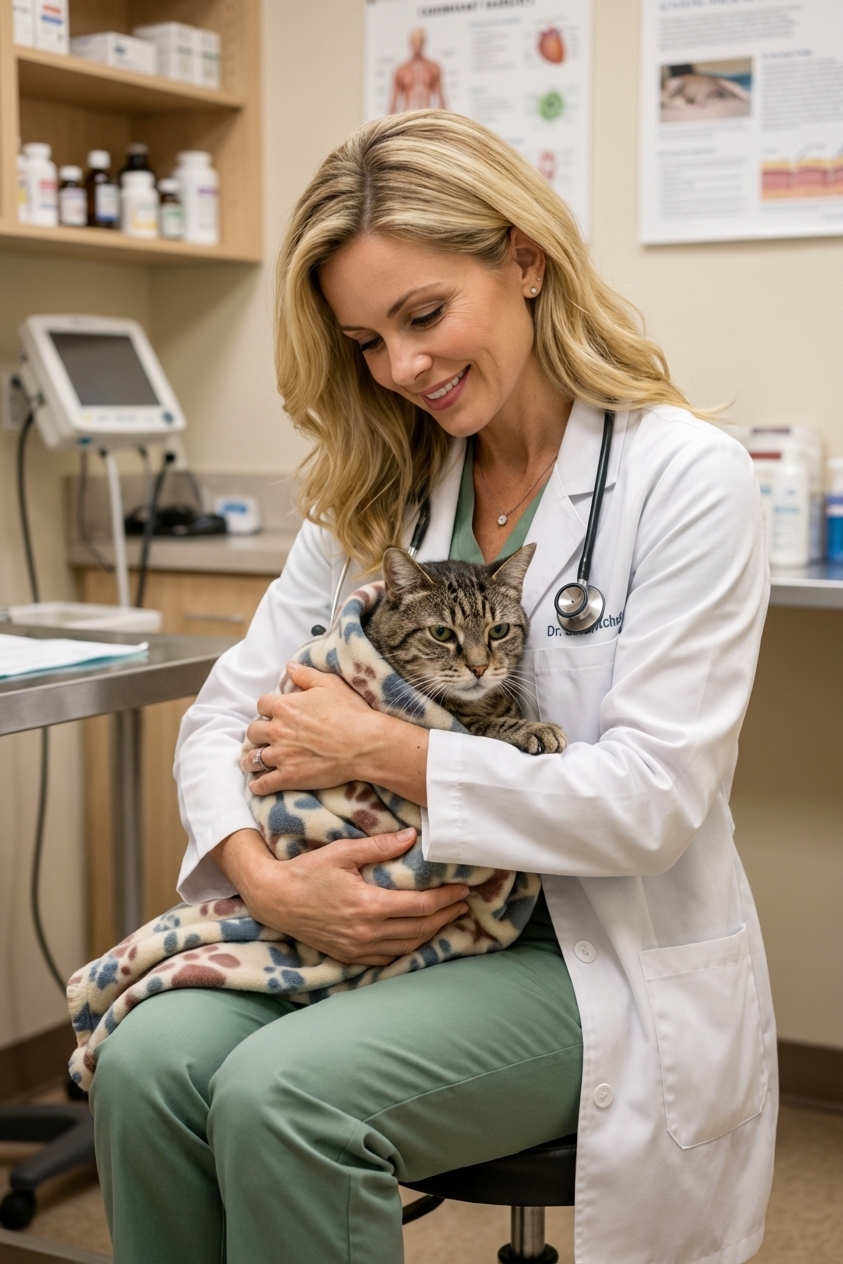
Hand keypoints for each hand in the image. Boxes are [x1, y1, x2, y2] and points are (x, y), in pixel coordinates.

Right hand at [213, 826, 469, 965]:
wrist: (274, 900)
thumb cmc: (307, 871)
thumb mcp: (343, 852)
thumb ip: (379, 846)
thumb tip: (412, 836)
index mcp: (368, 905)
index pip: (420, 907)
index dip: (446, 899)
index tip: (463, 889)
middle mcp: (366, 932)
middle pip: (420, 929)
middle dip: (446, 916)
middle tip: (464, 903)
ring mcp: (357, 948)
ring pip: (407, 946)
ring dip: (431, 933)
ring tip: (448, 918)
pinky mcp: (349, 956)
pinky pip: (387, 957)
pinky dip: (407, 947)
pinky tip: (417, 936)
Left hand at [247, 661, 428, 805]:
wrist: (364, 744)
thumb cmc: (350, 712)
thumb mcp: (329, 684)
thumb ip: (306, 675)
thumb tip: (290, 667)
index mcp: (284, 706)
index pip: (262, 705)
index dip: (266, 709)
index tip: (272, 713)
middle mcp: (277, 730)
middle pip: (253, 732)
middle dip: (257, 734)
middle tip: (263, 738)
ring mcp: (281, 755)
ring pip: (252, 758)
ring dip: (250, 759)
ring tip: (252, 761)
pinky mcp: (288, 777)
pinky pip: (263, 784)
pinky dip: (258, 785)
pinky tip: (258, 786)